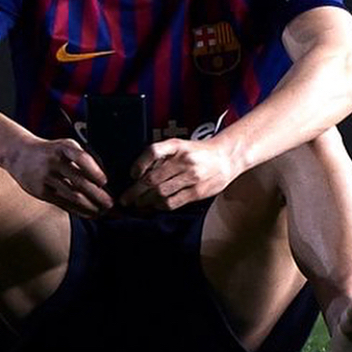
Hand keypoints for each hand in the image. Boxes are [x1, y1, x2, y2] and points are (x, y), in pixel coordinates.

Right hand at [5, 138, 111, 217]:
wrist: (19, 154)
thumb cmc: (50, 152)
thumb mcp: (64, 147)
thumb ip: (82, 159)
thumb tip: (104, 181)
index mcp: (64, 147)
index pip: (81, 158)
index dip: (94, 171)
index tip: (104, 181)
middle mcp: (54, 161)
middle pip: (79, 181)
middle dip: (98, 195)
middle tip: (110, 203)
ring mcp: (46, 177)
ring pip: (72, 195)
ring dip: (91, 205)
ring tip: (102, 211)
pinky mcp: (40, 191)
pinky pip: (63, 203)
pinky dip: (78, 210)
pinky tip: (89, 213)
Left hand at [120, 137, 239, 211]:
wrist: (226, 158)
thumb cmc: (198, 153)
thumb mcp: (180, 146)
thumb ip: (162, 157)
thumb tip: (138, 176)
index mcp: (177, 146)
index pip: (153, 152)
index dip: (139, 164)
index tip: (132, 174)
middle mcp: (183, 160)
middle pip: (153, 178)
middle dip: (135, 191)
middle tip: (126, 198)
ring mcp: (191, 176)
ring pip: (161, 192)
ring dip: (146, 201)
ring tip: (138, 204)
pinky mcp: (197, 191)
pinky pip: (173, 202)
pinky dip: (160, 205)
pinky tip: (155, 206)